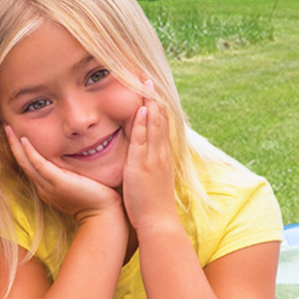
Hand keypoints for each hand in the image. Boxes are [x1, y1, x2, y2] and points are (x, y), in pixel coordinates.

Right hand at [5, 125, 123, 223]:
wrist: (102, 216)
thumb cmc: (96, 201)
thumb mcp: (78, 185)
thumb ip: (72, 174)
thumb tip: (74, 160)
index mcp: (47, 188)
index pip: (30, 167)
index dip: (21, 152)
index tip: (16, 136)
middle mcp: (44, 188)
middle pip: (23, 163)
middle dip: (13, 145)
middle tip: (6, 127)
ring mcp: (49, 186)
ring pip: (26, 163)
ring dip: (16, 145)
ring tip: (9, 129)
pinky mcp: (59, 183)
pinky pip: (40, 165)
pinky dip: (30, 152)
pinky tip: (23, 140)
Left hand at [122, 84, 178, 234]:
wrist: (158, 223)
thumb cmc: (150, 204)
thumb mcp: (148, 178)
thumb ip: (144, 163)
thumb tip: (138, 153)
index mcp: (160, 155)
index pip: (158, 124)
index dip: (154, 105)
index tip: (148, 87)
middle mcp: (160, 153)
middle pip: (159, 118)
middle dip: (153, 97)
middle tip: (147, 75)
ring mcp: (153, 158)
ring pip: (154, 125)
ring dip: (150, 103)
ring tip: (146, 82)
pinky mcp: (143, 166)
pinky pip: (144, 141)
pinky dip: (144, 124)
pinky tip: (142, 110)